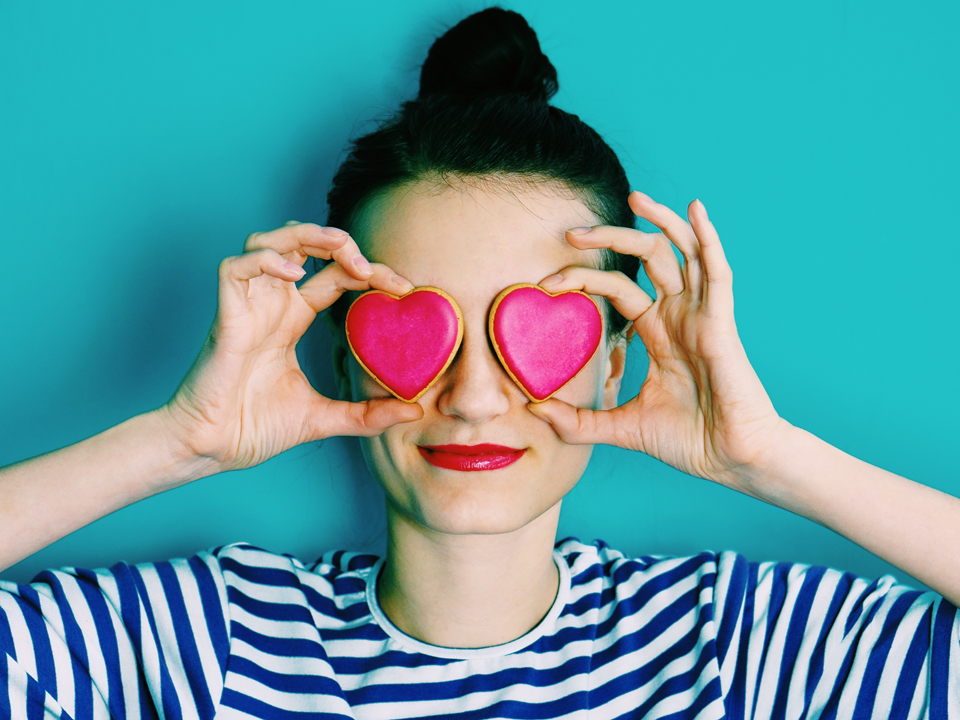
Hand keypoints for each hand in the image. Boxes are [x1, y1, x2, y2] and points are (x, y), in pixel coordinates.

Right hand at [159, 222, 422, 474]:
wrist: (210, 450)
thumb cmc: (253, 429)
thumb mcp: (323, 418)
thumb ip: (367, 414)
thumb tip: (414, 410)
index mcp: (293, 320)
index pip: (335, 275)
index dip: (370, 271)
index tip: (405, 289)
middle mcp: (272, 305)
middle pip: (304, 245)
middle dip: (341, 242)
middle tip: (370, 267)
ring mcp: (247, 307)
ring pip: (267, 240)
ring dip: (306, 236)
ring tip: (340, 251)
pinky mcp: (225, 318)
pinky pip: (234, 268)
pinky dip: (265, 260)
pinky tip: (294, 274)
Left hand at [529, 192, 786, 489]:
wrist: (730, 461)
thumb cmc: (687, 441)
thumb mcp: (621, 427)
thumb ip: (578, 421)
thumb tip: (533, 411)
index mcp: (658, 332)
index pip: (618, 289)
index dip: (584, 280)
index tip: (547, 284)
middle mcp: (679, 315)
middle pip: (646, 259)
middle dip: (610, 239)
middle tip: (572, 232)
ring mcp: (702, 315)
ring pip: (681, 253)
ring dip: (659, 221)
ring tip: (633, 196)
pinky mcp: (721, 324)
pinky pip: (717, 273)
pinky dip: (708, 239)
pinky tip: (697, 209)